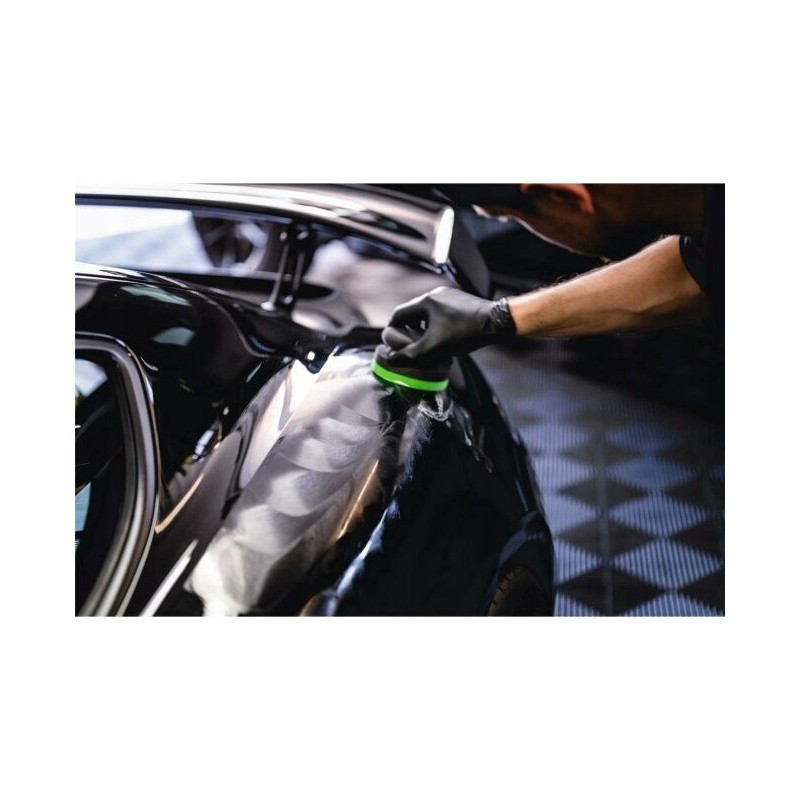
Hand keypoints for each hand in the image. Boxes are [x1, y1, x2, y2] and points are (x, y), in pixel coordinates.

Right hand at [381, 287, 516, 362]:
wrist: (497, 323)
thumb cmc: (465, 333)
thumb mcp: (434, 347)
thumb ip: (411, 354)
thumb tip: (391, 360)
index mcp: (426, 301)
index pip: (399, 314)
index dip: (392, 329)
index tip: (392, 342)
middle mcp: (436, 294)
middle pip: (414, 313)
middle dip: (409, 330)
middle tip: (410, 345)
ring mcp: (450, 296)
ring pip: (429, 313)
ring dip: (424, 327)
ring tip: (428, 343)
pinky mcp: (462, 300)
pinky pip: (442, 312)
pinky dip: (438, 324)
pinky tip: (446, 337)